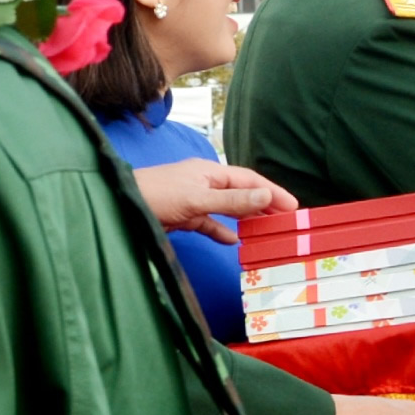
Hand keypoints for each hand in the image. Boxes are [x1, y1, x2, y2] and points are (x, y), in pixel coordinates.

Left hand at [133, 158, 296, 236]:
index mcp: (210, 172)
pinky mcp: (182, 216)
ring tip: (267, 230)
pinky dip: (221, 231)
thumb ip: (231, 200)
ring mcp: (193, 199)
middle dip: (264, 206)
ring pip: (227, 209)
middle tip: (287, 221)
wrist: (121, 204)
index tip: (293, 206)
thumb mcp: (197, 199)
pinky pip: (208, 223)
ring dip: (247, 218)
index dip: (273, 192)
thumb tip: (265, 196)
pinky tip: (233, 241)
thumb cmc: (156, 196)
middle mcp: (204, 183)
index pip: (250, 180)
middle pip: (241, 193)